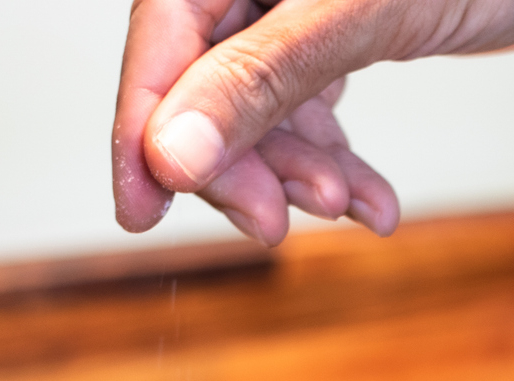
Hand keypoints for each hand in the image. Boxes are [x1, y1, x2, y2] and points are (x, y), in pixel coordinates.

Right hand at [113, 0, 513, 242]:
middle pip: (205, 78)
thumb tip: (172, 153)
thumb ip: (265, 79)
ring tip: (350, 207)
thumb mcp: (365, 13)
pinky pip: (314, 105)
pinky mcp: (349, 28)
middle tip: (273, 226)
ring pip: (263, 104)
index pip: (164, 35)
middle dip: (240, 161)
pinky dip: (338, 162)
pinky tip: (371, 204)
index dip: (145, 128)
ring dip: (299, 172)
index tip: (142, 211)